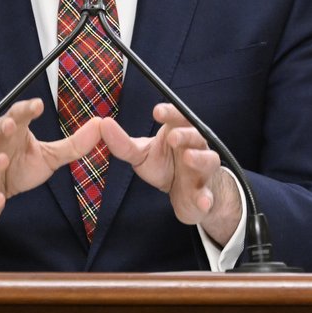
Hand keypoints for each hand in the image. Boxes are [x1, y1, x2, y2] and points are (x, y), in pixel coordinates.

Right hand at [0, 98, 101, 249]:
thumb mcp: (48, 156)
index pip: (17, 116)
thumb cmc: (16, 167)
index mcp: (11, 134)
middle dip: (2, 128)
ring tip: (1, 161)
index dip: (26, 110)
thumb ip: (73, 144)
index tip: (38, 105)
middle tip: (11, 125)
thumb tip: (100, 125)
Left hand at [101, 103, 241, 243]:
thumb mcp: (141, 154)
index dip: (169, 113)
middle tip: (171, 136)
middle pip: (195, 135)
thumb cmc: (165, 165)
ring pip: (207, 160)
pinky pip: (208, 195)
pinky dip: (207, 198)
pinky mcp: (205, 194)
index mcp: (179, 132)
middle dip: (184, 135)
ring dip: (199, 158)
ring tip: (188, 158)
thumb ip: (123, 143)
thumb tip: (103, 124)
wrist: (188, 193)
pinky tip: (204, 201)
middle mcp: (196, 147)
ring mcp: (203, 170)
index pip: (177, 117)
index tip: (157, 111)